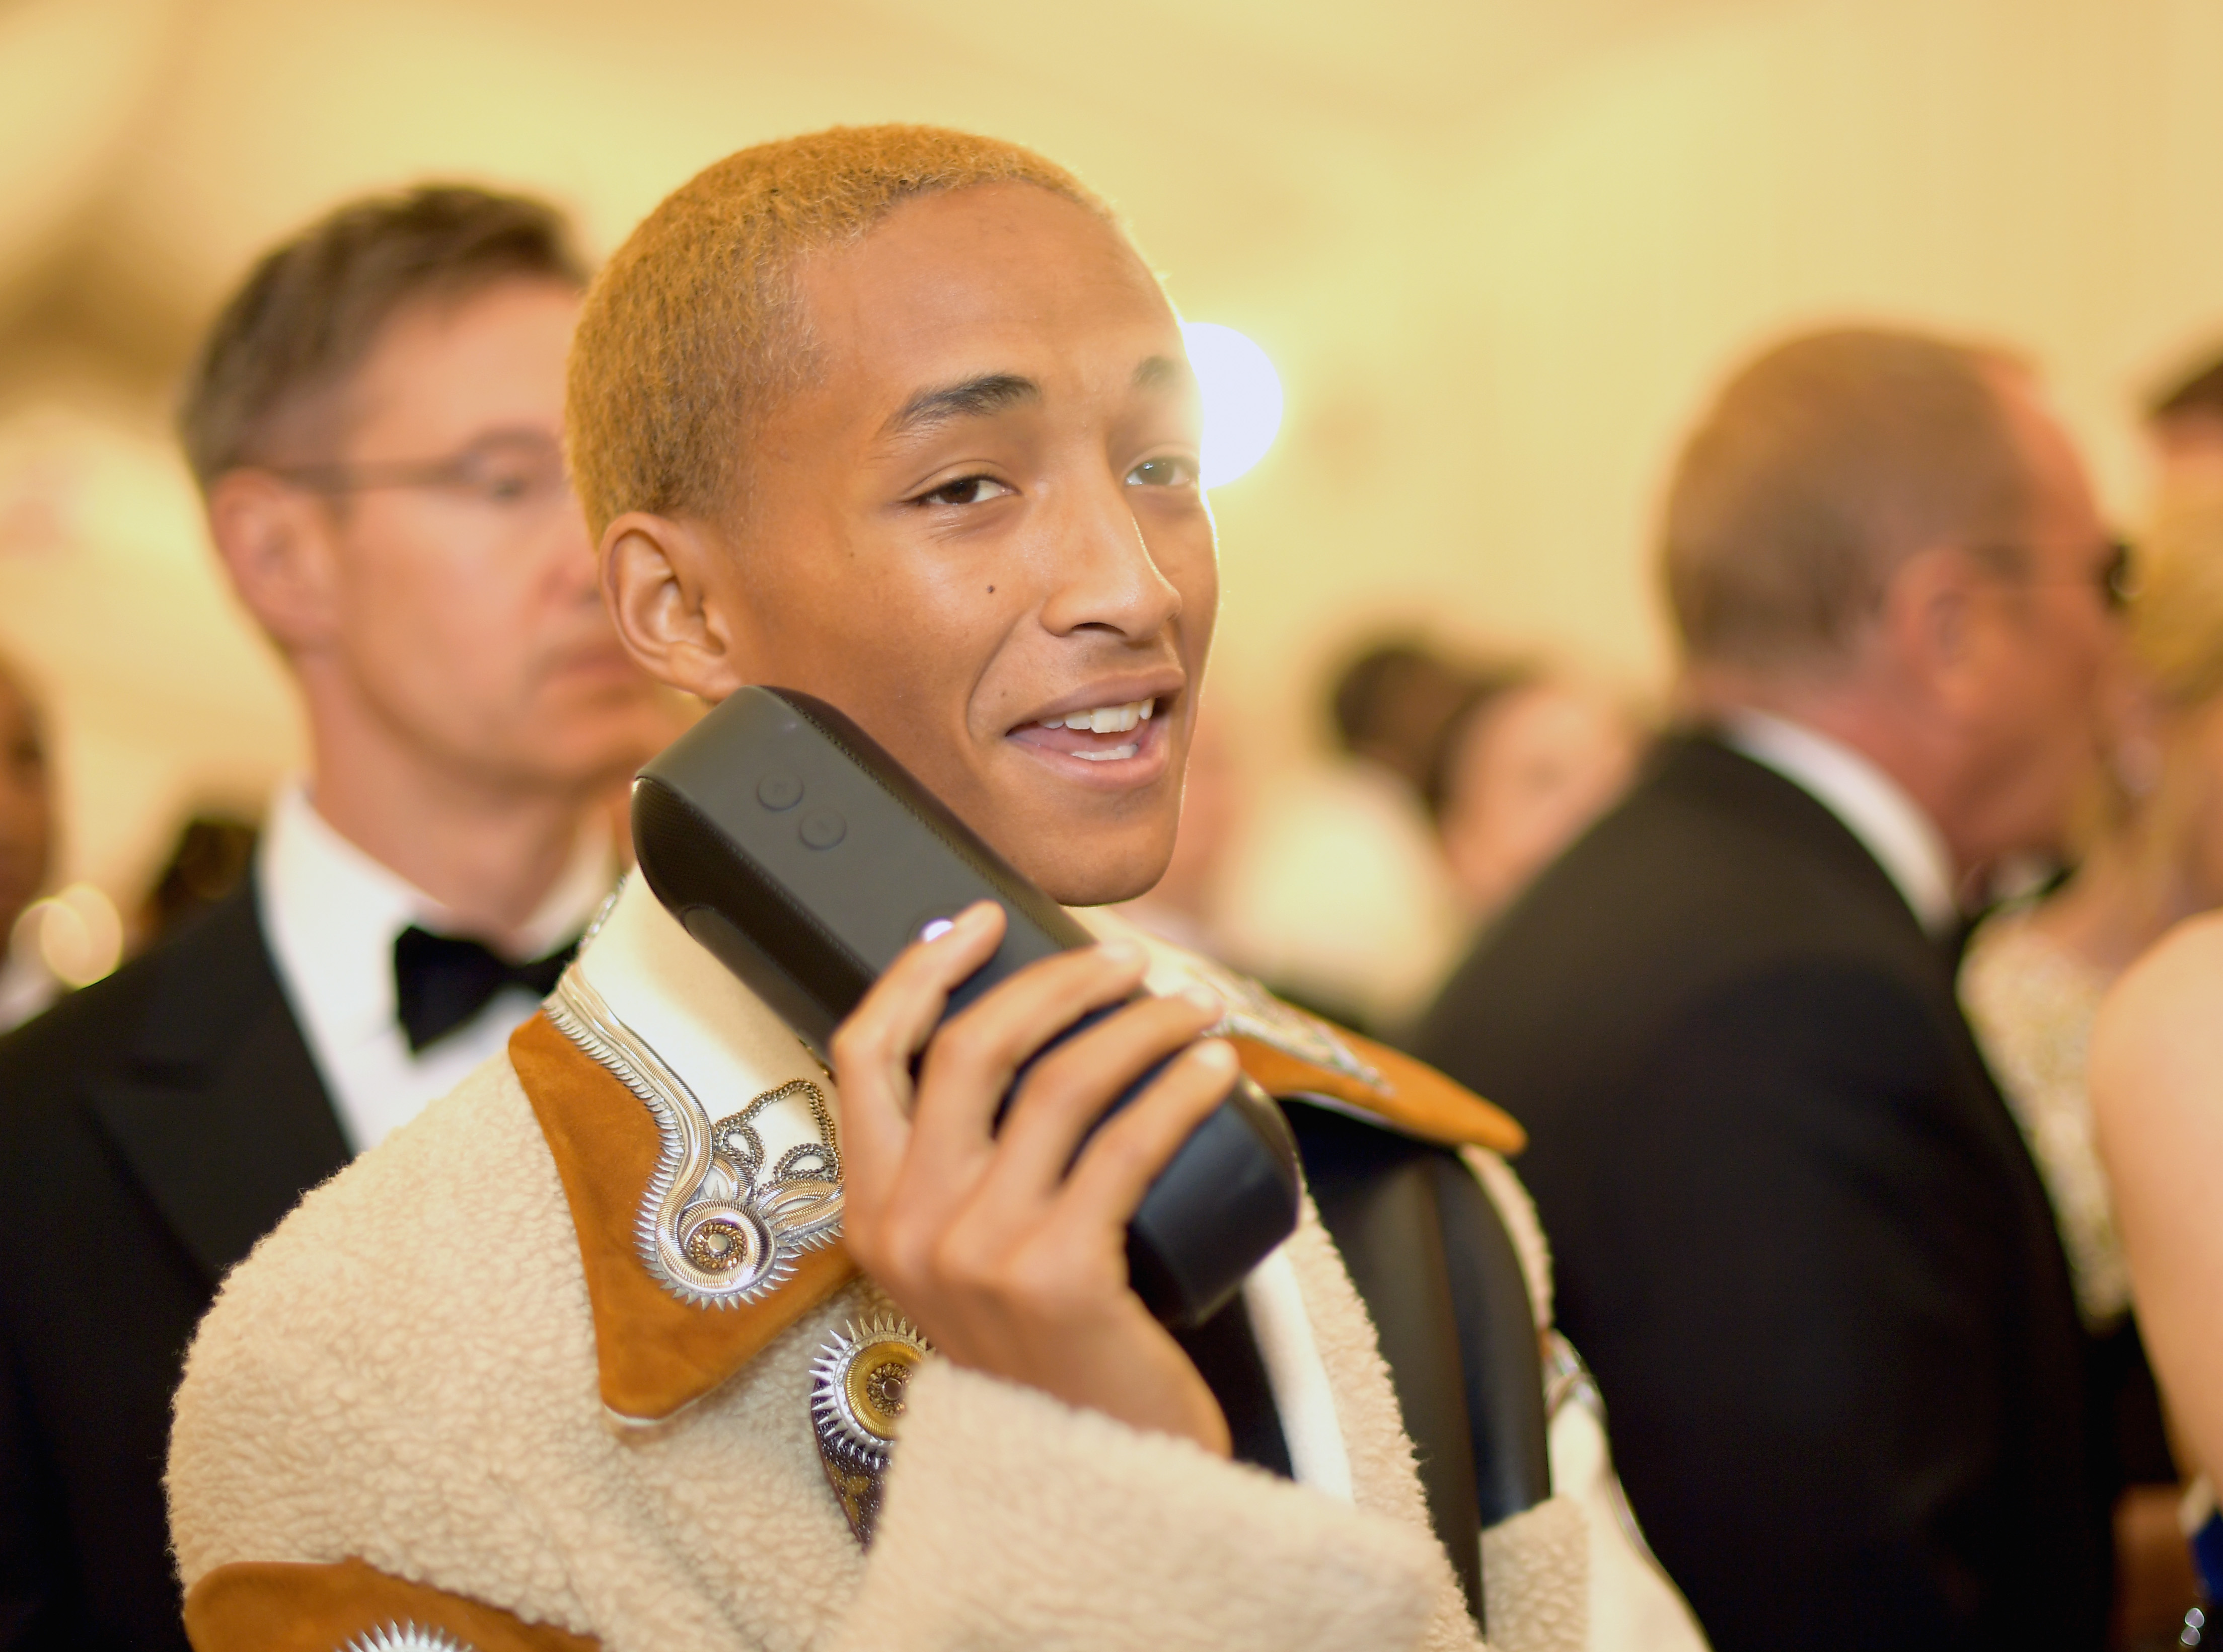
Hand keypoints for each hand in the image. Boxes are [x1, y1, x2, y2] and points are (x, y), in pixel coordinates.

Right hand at [832, 901, 1237, 1455]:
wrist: (1089, 1485)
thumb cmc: (1048, 1353)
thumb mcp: (969, 1259)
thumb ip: (966, 1173)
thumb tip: (1030, 1036)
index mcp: (871, 1215)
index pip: (863, 1054)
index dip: (919, 971)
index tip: (979, 920)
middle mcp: (909, 1229)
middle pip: (969, 1048)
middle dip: (1056, 981)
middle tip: (1129, 961)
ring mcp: (978, 1254)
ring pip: (1060, 1083)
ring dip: (1139, 1025)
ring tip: (1194, 1005)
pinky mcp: (1060, 1275)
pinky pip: (1129, 1143)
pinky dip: (1180, 1088)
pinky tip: (1215, 1066)